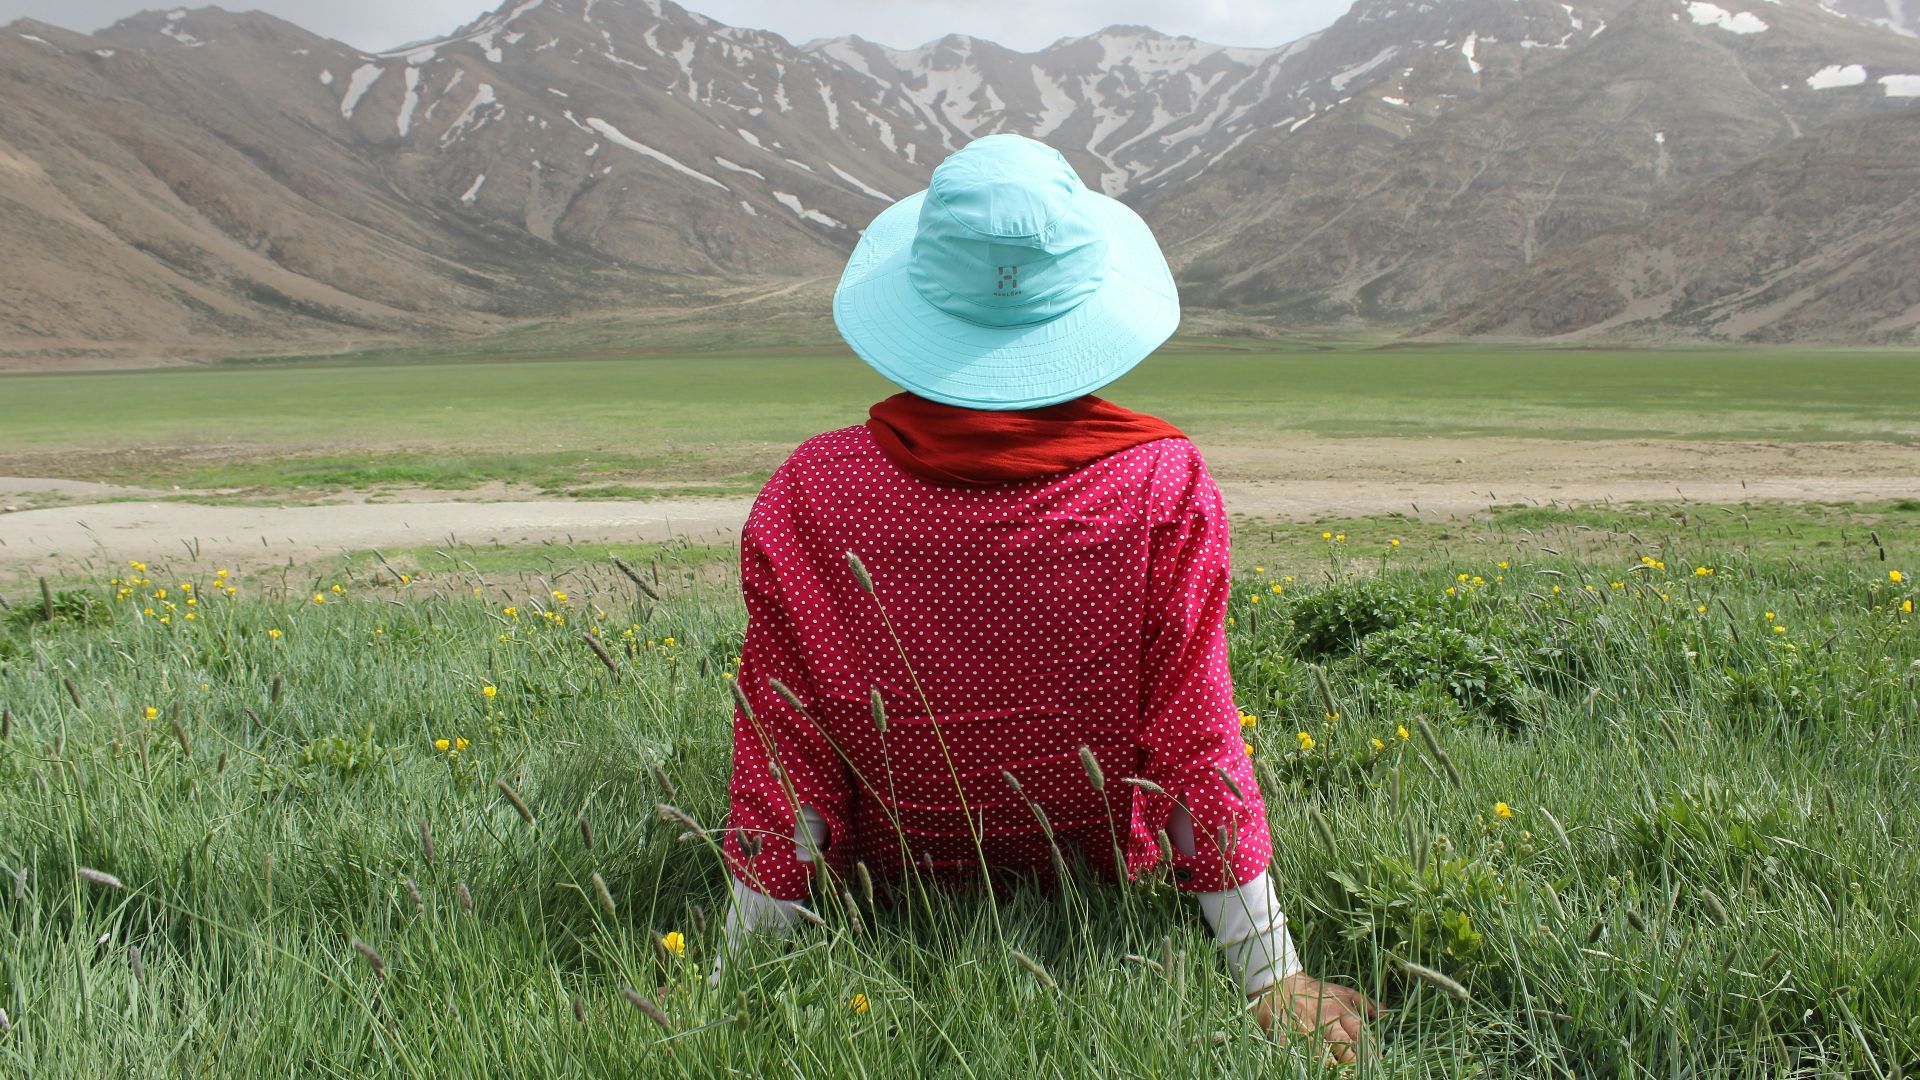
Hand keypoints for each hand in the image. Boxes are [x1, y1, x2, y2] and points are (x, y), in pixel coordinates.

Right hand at [1250, 971, 1380, 1065]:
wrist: (1282, 983)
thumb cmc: (1317, 991)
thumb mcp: (1344, 992)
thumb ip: (1365, 1003)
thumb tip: (1385, 1013)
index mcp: (1341, 1011)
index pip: (1359, 1033)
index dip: (1369, 1050)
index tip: (1378, 1064)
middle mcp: (1325, 1019)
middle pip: (1341, 1043)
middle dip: (1351, 1060)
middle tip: (1360, 1072)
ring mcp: (1305, 1026)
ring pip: (1319, 1049)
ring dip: (1328, 1064)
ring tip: (1338, 1073)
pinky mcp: (1286, 1031)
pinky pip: (1293, 1047)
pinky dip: (1300, 1058)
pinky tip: (1307, 1068)